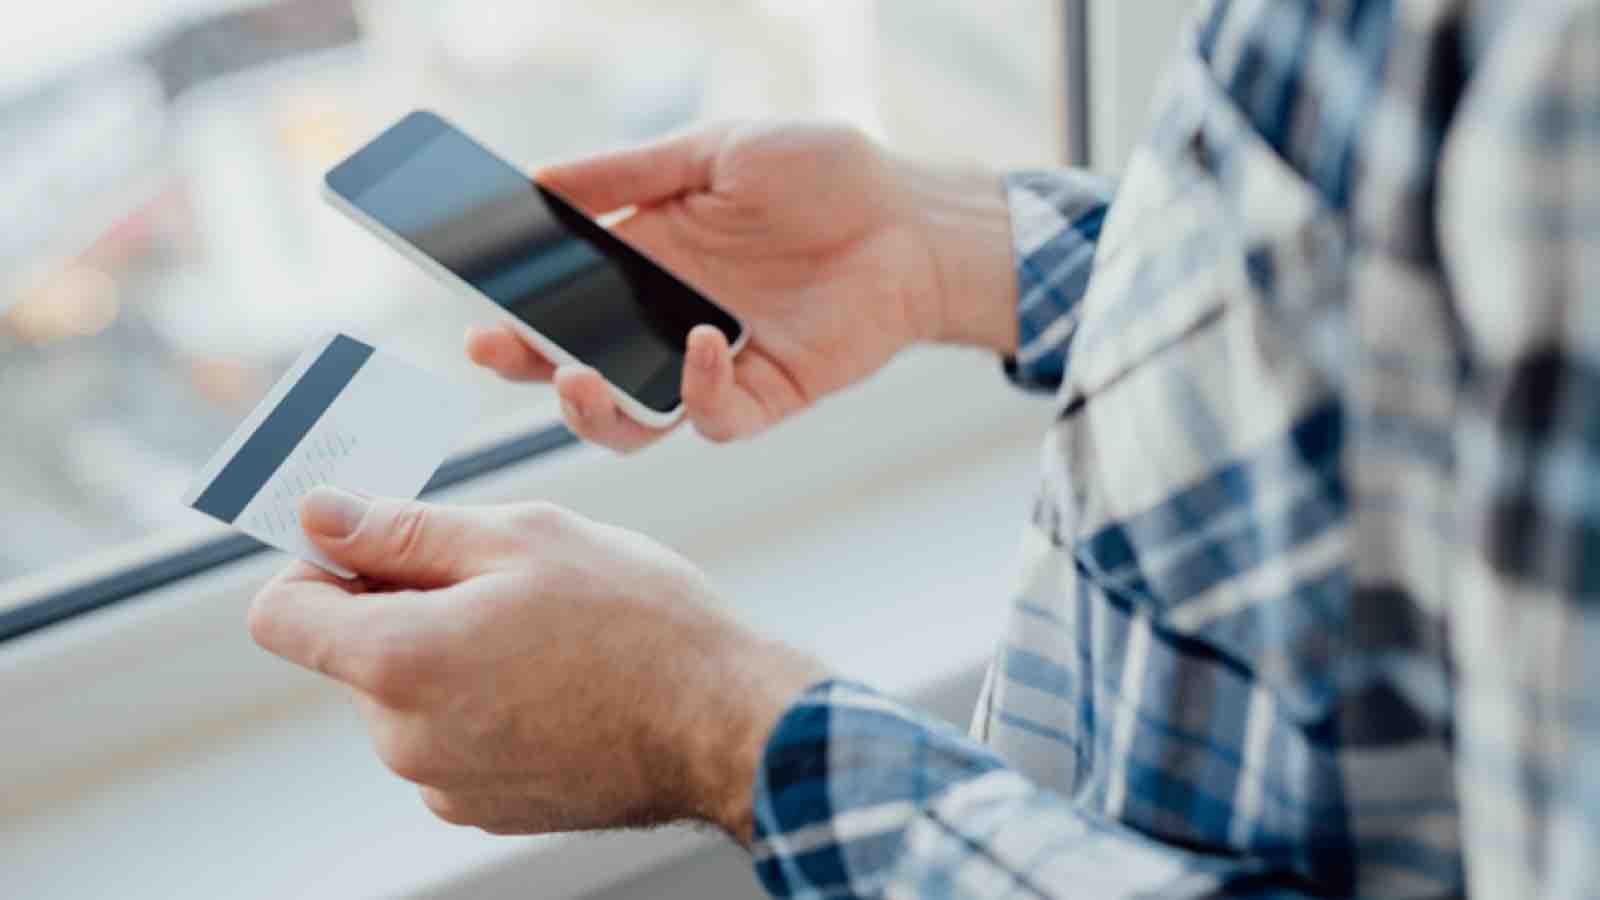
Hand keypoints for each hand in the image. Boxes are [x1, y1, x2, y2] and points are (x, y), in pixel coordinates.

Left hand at [247, 487, 825, 840]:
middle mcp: (405, 738)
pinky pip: (451, 735)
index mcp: (400, 660)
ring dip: (452, 652)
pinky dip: (483, 702)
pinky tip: (557, 681)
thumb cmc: (640, 623)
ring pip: (408, 691)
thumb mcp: (522, 536)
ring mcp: (445, 782)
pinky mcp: (485, 808)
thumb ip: (403, 529)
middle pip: (354, 650)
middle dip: (408, 604)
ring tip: (546, 635)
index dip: (316, 564)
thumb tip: (320, 516)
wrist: (726, 724)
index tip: (371, 545)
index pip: (281, 613)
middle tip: (504, 581)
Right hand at [466, 119, 1016, 450]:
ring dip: (593, 409)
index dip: (512, 304)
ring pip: (631, 419)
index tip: (469, 298)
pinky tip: (704, 341)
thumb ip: (629, 174)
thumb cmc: (821, 173)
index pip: (560, 297)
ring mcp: (713, 365)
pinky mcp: (766, 394)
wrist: (912, 215)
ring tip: (574, 376)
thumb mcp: (713, 151)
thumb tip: (536, 179)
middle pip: (577, 366)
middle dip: (527, 365)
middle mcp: (666, 320)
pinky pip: (714, 418)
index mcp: (645, 260)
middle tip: (494, 346)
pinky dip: (699, 390)